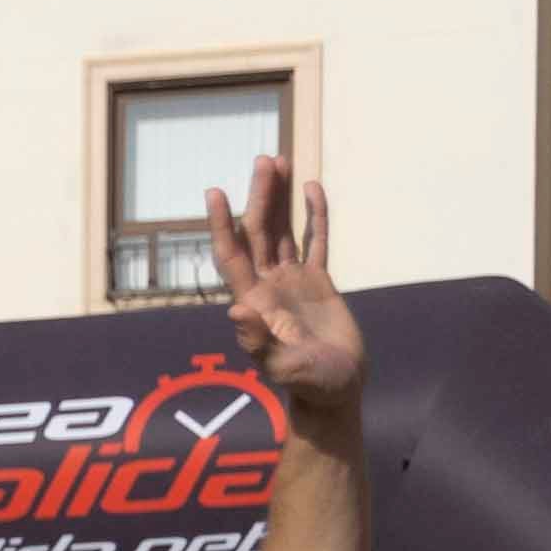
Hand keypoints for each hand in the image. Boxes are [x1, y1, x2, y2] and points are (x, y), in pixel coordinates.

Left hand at [208, 159, 360, 420]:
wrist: (336, 391)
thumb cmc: (309, 385)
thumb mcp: (284, 367)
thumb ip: (260, 343)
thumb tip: (237, 312)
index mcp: (254, 302)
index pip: (231, 255)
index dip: (221, 224)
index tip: (214, 191)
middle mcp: (267, 287)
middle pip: (256, 232)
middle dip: (258, 195)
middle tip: (263, 159)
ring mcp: (292, 282)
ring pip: (282, 230)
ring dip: (279, 198)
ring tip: (279, 161)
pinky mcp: (318, 283)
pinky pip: (315, 240)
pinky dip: (314, 215)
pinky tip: (312, 188)